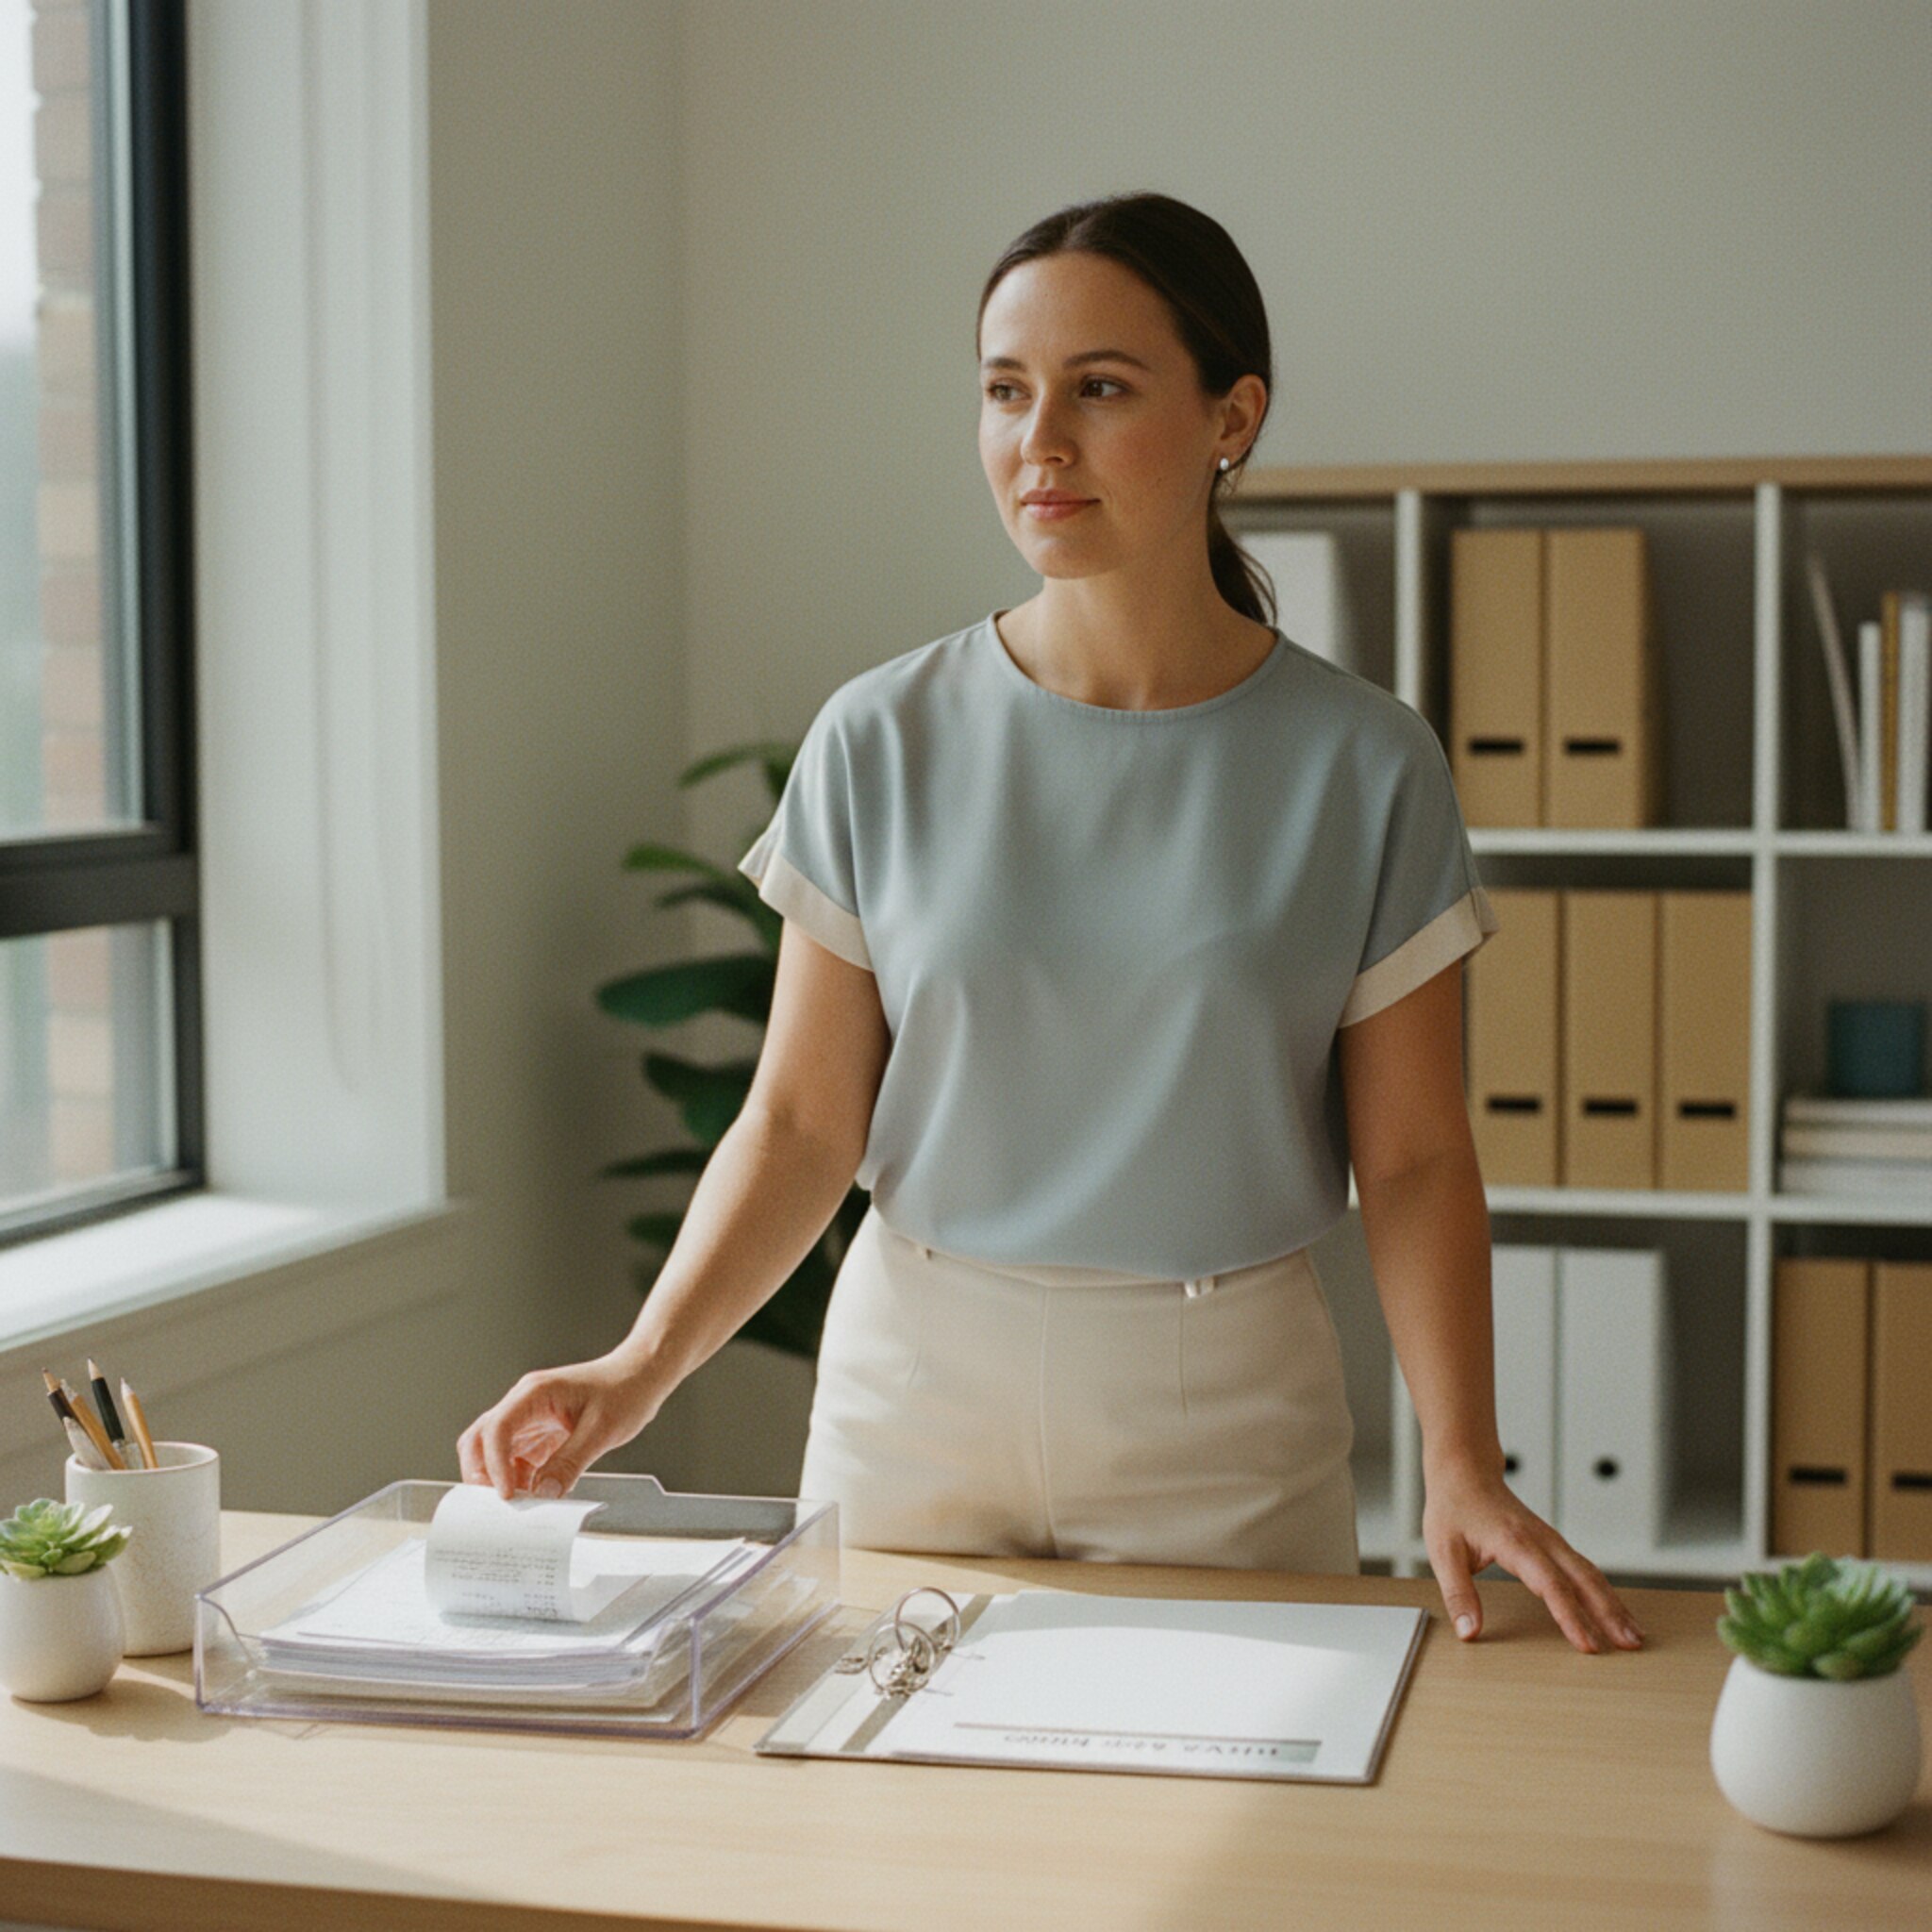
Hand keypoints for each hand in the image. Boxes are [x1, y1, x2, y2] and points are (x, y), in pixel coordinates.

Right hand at [456, 1354, 659, 1499]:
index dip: (495, 1464)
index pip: (497, 1429)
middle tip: (497, 1505)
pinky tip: (536, 1494)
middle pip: (480, 1439)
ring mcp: (530, 1419)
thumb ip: (570, 1463)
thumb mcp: (601, 1430)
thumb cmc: (625, 1390)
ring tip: (520, 1505)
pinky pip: (517, 1459)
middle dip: (481, 1473)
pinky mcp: (540, 1433)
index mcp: (535, 1393)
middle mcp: (525, 1404)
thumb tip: (543, 1494)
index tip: (507, 1494)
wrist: (641, 1376)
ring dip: (501, 1479)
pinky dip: (520, 1479)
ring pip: (495, 1452)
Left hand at [1423, 1461, 1645, 1654]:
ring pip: (1590, 1573)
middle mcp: (1541, 1539)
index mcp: (1515, 1542)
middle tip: (1631, 1646)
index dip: (1571, 1617)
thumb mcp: (1442, 1551)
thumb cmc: (1453, 1508)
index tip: (1588, 1646)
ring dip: (1613, 1604)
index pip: (1550, 1584)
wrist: (1464, 1471)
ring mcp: (1550, 1540)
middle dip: (1610, 1613)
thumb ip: (1457, 1593)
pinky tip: (1614, 1611)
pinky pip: (1584, 1569)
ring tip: (1634, 1636)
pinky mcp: (1553, 1543)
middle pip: (1584, 1578)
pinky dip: (1603, 1591)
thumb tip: (1470, 1632)